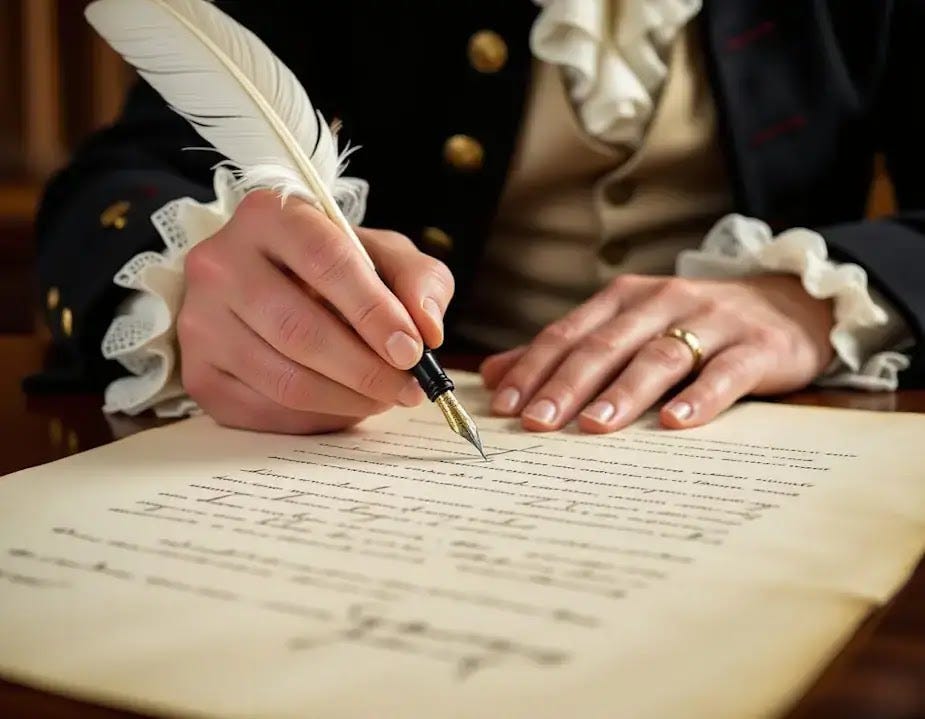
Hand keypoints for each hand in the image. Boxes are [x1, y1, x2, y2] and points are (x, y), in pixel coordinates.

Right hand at [177, 189, 453, 433]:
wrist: (264, 281)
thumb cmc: (332, 267)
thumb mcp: (383, 254)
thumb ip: (418, 280)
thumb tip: (427, 329)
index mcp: (269, 215)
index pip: (325, 260)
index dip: (373, 310)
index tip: (413, 349)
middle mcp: (220, 262)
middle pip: (300, 329)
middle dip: (367, 369)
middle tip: (409, 387)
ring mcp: (199, 320)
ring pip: (284, 378)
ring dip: (348, 400)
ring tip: (384, 397)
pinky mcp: (197, 372)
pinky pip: (266, 410)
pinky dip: (317, 418)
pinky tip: (345, 405)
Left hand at [480, 274, 834, 431]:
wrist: (789, 304)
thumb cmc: (694, 324)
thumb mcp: (629, 327)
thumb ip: (566, 350)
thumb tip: (494, 374)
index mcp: (625, 298)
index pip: (569, 334)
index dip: (534, 368)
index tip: (504, 406)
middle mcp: (662, 302)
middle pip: (605, 345)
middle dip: (567, 385)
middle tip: (536, 423)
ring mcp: (711, 322)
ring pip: (658, 356)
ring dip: (623, 392)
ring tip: (593, 426)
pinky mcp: (757, 346)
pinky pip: (725, 373)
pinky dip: (700, 397)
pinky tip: (675, 424)